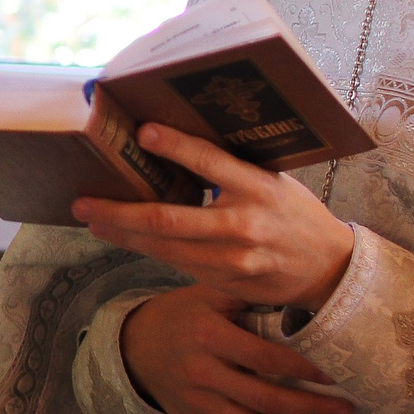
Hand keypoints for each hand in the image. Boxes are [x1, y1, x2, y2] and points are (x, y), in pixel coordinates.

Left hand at [73, 123, 355, 309]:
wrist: (329, 269)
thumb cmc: (294, 214)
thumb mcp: (273, 181)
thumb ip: (232, 170)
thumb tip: (176, 145)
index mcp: (259, 187)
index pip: (211, 161)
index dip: (175, 146)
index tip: (142, 132)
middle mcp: (244, 224)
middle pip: (169, 219)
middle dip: (119, 212)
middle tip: (84, 203)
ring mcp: (234, 259)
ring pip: (165, 248)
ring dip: (123, 235)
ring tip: (94, 221)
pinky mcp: (226, 282)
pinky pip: (178, 265)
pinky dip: (148, 251)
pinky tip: (125, 239)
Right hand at [119, 286, 354, 413]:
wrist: (135, 348)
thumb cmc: (182, 315)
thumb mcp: (208, 293)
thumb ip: (248, 296)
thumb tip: (300, 299)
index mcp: (208, 336)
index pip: (264, 358)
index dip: (303, 368)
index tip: (333, 374)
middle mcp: (202, 373)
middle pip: (264, 400)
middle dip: (311, 408)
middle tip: (345, 409)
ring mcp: (198, 403)